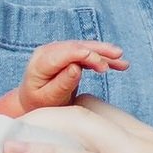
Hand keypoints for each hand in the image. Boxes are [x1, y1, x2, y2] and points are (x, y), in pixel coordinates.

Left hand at [8, 39, 126, 116]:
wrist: (30, 105)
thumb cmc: (38, 105)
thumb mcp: (48, 99)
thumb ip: (62, 83)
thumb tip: (76, 67)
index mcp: (41, 61)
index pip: (67, 52)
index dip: (87, 55)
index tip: (103, 65)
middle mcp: (49, 51)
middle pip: (78, 46)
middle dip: (100, 51)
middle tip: (118, 56)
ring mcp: (58, 51)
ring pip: (85, 48)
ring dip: (105, 54)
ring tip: (123, 60)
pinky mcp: (67, 55)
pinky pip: (86, 54)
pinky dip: (102, 59)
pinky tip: (117, 62)